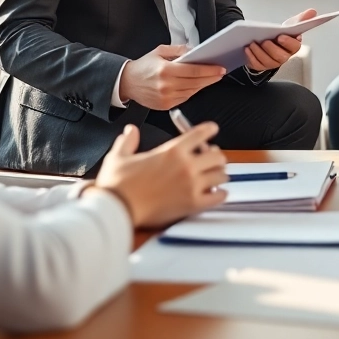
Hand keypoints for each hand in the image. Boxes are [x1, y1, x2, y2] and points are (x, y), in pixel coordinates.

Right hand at [89, 122, 228, 227]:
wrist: (117, 209)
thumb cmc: (118, 184)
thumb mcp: (119, 156)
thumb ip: (128, 141)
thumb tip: (130, 130)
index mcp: (172, 150)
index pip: (201, 133)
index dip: (210, 129)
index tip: (212, 129)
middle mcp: (186, 165)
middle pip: (217, 155)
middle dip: (215, 156)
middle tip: (211, 159)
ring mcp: (192, 185)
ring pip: (221, 176)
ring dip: (218, 175)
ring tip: (214, 176)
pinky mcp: (193, 204)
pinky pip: (218, 197)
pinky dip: (219, 194)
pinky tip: (215, 193)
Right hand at [119, 45, 225, 110]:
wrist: (127, 83)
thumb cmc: (143, 66)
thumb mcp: (159, 51)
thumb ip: (179, 50)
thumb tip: (195, 50)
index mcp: (165, 70)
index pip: (194, 71)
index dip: (210, 70)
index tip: (220, 68)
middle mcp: (166, 85)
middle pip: (196, 82)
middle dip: (211, 78)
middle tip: (220, 73)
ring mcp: (166, 97)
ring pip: (192, 91)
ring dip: (203, 85)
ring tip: (211, 78)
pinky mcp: (165, 106)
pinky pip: (185, 98)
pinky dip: (193, 91)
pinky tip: (197, 85)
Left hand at [244, 8, 314, 71]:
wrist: (267, 46)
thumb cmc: (280, 37)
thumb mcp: (289, 26)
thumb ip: (301, 20)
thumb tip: (312, 12)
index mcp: (292, 47)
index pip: (294, 46)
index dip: (288, 42)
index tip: (280, 36)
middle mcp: (283, 57)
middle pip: (280, 56)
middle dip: (271, 48)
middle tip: (264, 41)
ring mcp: (272, 63)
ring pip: (267, 61)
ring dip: (259, 52)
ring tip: (252, 43)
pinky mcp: (261, 66)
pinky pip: (256, 64)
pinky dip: (251, 56)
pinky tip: (247, 49)